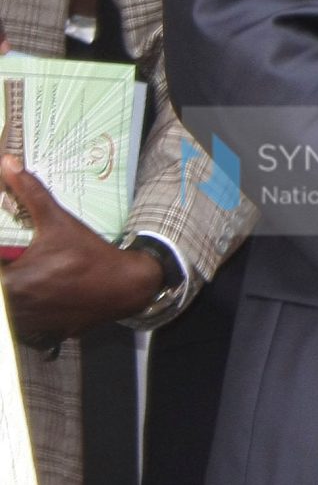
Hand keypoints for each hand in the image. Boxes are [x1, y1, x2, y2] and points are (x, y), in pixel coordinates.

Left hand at [0, 157, 165, 347]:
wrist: (125, 285)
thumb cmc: (90, 253)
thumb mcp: (59, 221)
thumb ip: (30, 194)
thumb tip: (8, 164)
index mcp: (13, 282)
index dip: (1, 263)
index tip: (7, 255)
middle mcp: (16, 308)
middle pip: (0, 296)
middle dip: (7, 276)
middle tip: (16, 263)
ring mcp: (28, 325)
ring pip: (8, 315)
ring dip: (12, 295)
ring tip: (27, 278)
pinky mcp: (42, 333)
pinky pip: (21, 327)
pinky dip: (24, 313)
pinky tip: (37, 297)